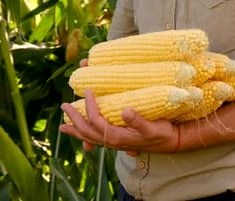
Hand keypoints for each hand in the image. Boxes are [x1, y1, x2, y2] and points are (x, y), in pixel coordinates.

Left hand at [59, 89, 179, 154]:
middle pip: (86, 131)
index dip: (89, 106)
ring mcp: (113, 142)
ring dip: (76, 129)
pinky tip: (82, 131)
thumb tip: (126, 110)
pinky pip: (95, 138)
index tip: (89, 91)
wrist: (170, 142)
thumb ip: (138, 121)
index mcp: (116, 137)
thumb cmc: (161, 133)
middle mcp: (112, 141)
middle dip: (74, 119)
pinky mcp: (117, 140)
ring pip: (89, 137)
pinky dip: (85, 135)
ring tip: (64, 125)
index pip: (96, 121)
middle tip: (64, 106)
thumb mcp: (152, 127)